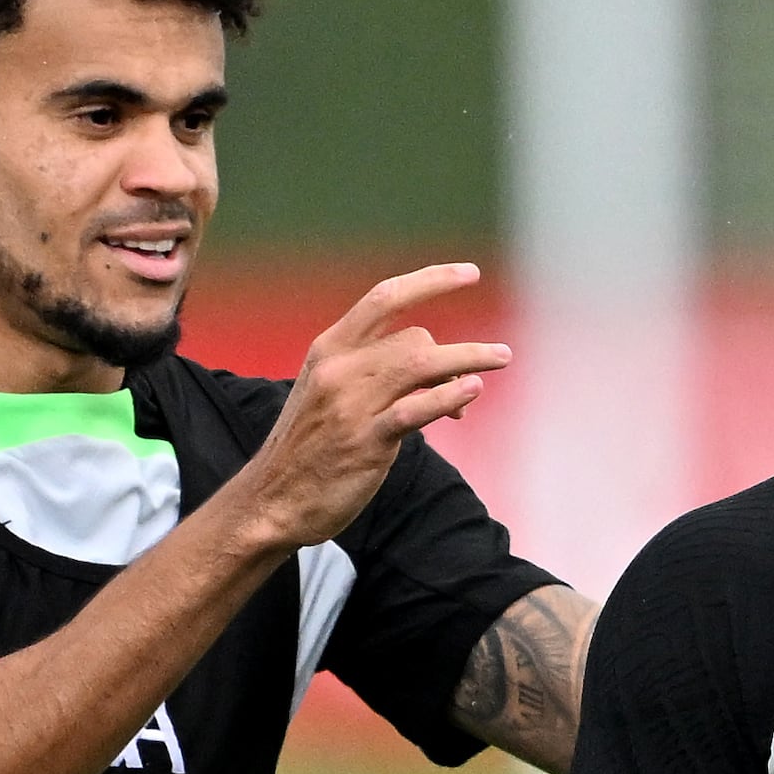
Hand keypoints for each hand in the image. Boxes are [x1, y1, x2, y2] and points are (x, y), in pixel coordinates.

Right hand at [233, 262, 512, 552]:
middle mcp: (340, 368)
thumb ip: (375, 375)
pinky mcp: (367, 441)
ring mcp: (352, 404)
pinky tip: (473, 391)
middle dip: (455, 352)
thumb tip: (442, 376)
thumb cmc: (311, 449)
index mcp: (329, 349)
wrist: (271, 499)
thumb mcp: (331, 395)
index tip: (471, 274)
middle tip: (486, 366)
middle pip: (414, 337)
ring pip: (421, 363)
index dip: (432, 280)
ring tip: (501, 357)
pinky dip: (449, 396)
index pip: (385, 298)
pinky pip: (416, 409)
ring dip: (470, 358)